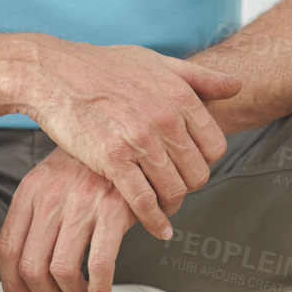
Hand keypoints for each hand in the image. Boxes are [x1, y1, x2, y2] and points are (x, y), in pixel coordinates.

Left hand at [0, 147, 134, 291]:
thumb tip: (26, 268)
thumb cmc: (89, 164)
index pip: (8, 249)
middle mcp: (51, 198)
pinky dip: (98, 291)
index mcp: (31, 191)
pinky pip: (99, 266)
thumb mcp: (51, 180)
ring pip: (62, 271)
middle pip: (31, 266)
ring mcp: (81, 204)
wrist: (125, 136)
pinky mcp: (112, 211)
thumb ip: (35, 216)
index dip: (11, 285)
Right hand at [23, 38, 240, 240]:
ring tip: (165, 208)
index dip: (205, 162)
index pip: (215, 146)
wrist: (55, 72)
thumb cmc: (105, 66)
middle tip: (176, 189)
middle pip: (198, 173)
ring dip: (172, 205)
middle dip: (189, 186)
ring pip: (174, 190)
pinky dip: (153, 220)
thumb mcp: (158, 62)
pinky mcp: (112, 159)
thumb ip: (200, 78)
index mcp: (180, 96)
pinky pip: (144, 200)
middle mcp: (166, 118)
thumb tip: (237, 86)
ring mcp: (140, 140)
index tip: (191, 166)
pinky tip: (157, 229)